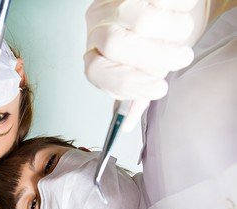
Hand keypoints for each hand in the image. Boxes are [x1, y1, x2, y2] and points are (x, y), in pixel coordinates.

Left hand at [84, 0, 204, 130]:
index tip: (158, 89)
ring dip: (174, 32)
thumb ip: (136, 93)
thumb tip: (126, 126)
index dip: (125, 83)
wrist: (163, 5)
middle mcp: (98, 26)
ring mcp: (115, 2)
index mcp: (96, 52)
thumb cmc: (151, 40)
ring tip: (181, 33)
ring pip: (144, 22)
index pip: (95, 72)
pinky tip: (178, 11)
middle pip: (116, 45)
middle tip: (180, 58)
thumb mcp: (143, 68)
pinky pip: (163, 0)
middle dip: (155, 57)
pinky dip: (180, 8)